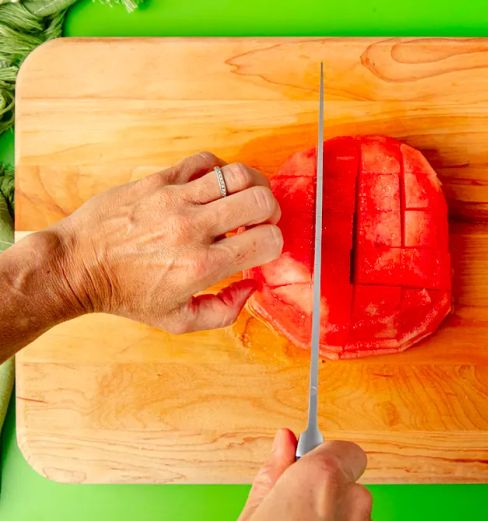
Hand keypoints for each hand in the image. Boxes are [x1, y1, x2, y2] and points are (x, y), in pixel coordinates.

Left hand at [54, 152, 281, 332]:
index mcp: (201, 266)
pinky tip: (215, 187)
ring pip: (237, 175)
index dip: (273, 244)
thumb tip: (250, 287)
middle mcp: (192, 229)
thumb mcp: (177, 321)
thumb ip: (223, 311)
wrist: (77, 266)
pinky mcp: (158, 181)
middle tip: (261, 220)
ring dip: (252, 186)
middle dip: (271, 211)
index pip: (266, 241)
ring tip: (246, 198)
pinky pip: (204, 162)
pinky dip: (220, 171)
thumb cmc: (126, 294)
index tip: (262, 247)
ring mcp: (174, 200)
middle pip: (259, 200)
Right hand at [239, 430, 371, 520]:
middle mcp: (352, 501)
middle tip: (293, 507)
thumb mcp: (255, 512)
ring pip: (352, 510)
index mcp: (322, 479)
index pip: (344, 449)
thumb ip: (273, 473)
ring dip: (332, 514)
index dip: (321, 458)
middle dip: (325, 490)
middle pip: (348, 481)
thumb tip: (283, 440)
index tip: (303, 467)